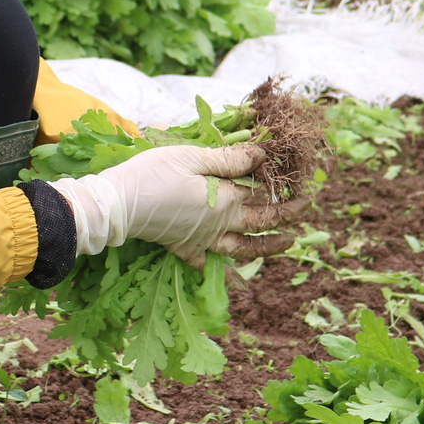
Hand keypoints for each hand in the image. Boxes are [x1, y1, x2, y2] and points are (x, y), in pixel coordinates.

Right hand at [48, 143, 305, 266]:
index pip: (265, 193)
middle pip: (262, 223)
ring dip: (267, 248)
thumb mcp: (192, 156)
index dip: (285, 185)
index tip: (302, 177)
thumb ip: (229, 158)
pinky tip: (222, 268)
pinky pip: (205, 262)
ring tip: (287, 245)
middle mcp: (220, 224)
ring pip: (243, 249)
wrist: (118, 206)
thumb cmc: (153, 174)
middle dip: (288, 216)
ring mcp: (202, 240)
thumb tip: (262, 154)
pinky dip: (217, 266)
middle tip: (305, 209)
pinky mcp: (182, 248)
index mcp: (226, 200)